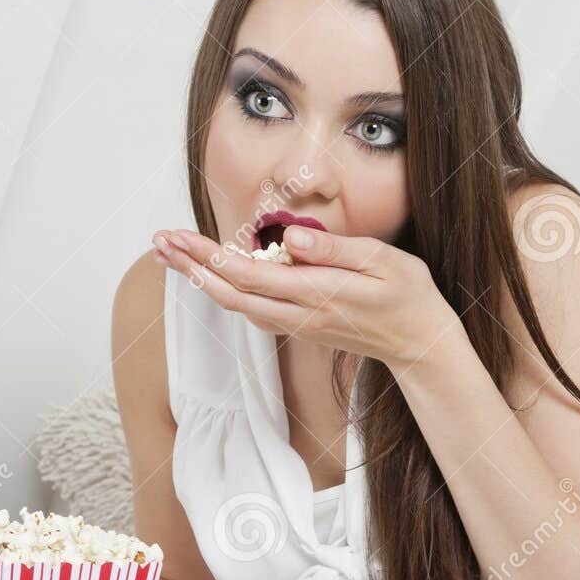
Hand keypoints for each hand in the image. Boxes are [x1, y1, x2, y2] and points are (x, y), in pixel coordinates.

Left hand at [151, 226, 459, 369]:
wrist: (420, 344)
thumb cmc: (408, 295)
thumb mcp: (382, 261)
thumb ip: (334, 249)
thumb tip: (290, 237)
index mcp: (316, 292)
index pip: (247, 274)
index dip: (206, 256)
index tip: (177, 236)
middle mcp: (298, 314)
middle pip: (229, 293)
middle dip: (191, 266)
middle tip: (159, 241)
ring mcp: (298, 324)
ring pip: (237, 305)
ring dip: (203, 279)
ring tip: (175, 254)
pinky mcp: (301, 327)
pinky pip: (254, 310)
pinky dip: (227, 290)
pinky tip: (215, 274)